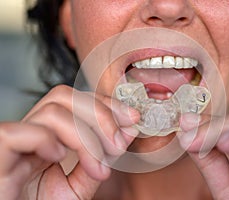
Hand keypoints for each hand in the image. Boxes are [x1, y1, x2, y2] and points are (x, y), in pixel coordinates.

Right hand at [0, 85, 139, 198]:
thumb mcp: (79, 186)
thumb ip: (102, 159)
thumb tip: (128, 130)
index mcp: (49, 135)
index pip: (77, 100)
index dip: (106, 104)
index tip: (132, 117)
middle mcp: (30, 131)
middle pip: (65, 96)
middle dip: (101, 115)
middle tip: (118, 144)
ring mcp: (13, 142)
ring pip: (51, 111)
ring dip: (84, 136)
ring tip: (97, 166)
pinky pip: (17, 133)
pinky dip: (46, 141)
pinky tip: (58, 158)